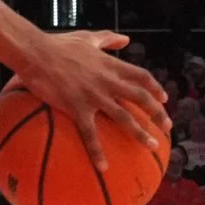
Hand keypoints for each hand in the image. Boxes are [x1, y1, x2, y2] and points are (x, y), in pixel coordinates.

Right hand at [12, 30, 167, 171]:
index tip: (164, 99)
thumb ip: (108, 39)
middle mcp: (108, 81)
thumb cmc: (59, 44)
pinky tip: (104, 167)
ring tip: (153, 146)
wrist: (36, 52)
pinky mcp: (77, 108)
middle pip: (141, 99)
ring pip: (124, 117)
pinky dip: (98, 152)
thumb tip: (126, 39)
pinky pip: (90, 134)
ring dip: (141, 133)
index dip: (156, 88)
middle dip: (158, 113)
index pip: (142, 77)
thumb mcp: (88, 38)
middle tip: (167, 127)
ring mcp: (94, 96)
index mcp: (111, 65)